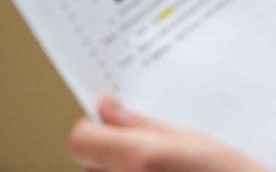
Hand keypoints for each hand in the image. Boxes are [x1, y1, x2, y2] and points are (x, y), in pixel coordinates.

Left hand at [69, 96, 267, 171]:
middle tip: (150, 144)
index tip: (112, 117)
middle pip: (91, 161)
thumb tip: (107, 108)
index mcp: (137, 158)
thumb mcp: (194, 139)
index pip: (81, 139)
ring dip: (127, 168)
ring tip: (167, 164)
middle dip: (113, 149)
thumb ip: (143, 126)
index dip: (94, 126)